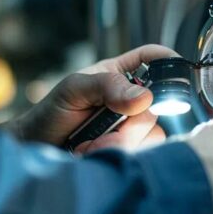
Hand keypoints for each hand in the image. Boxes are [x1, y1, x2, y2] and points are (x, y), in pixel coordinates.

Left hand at [5, 44, 179, 152]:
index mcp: (118, 76)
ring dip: (121, 140)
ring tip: (90, 142)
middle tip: (102, 123)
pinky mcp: (130, 152)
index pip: (151, 60)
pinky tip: (95, 152)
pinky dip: (118, 153)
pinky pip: (143, 152)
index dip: (167, 60)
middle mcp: (131, 101)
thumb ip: (105, 86)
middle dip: (132, 118)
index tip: (176, 65)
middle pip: (158, 104)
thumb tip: (142, 98)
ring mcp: (132, 128)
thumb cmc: (50, 114)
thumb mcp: (73, 89)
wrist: (36, 152)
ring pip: (154, 132)